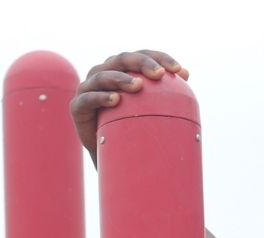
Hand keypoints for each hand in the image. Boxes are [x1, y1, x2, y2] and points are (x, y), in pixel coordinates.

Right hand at [71, 50, 186, 157]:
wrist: (108, 156)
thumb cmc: (132, 128)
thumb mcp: (150, 109)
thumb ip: (163, 92)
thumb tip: (186, 75)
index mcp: (122, 69)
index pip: (142, 56)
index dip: (160, 58)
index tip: (179, 70)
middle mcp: (104, 72)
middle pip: (123, 59)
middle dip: (142, 63)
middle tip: (159, 75)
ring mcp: (89, 88)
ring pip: (104, 76)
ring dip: (121, 79)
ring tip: (138, 86)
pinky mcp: (77, 106)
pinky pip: (89, 98)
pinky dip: (101, 97)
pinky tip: (115, 100)